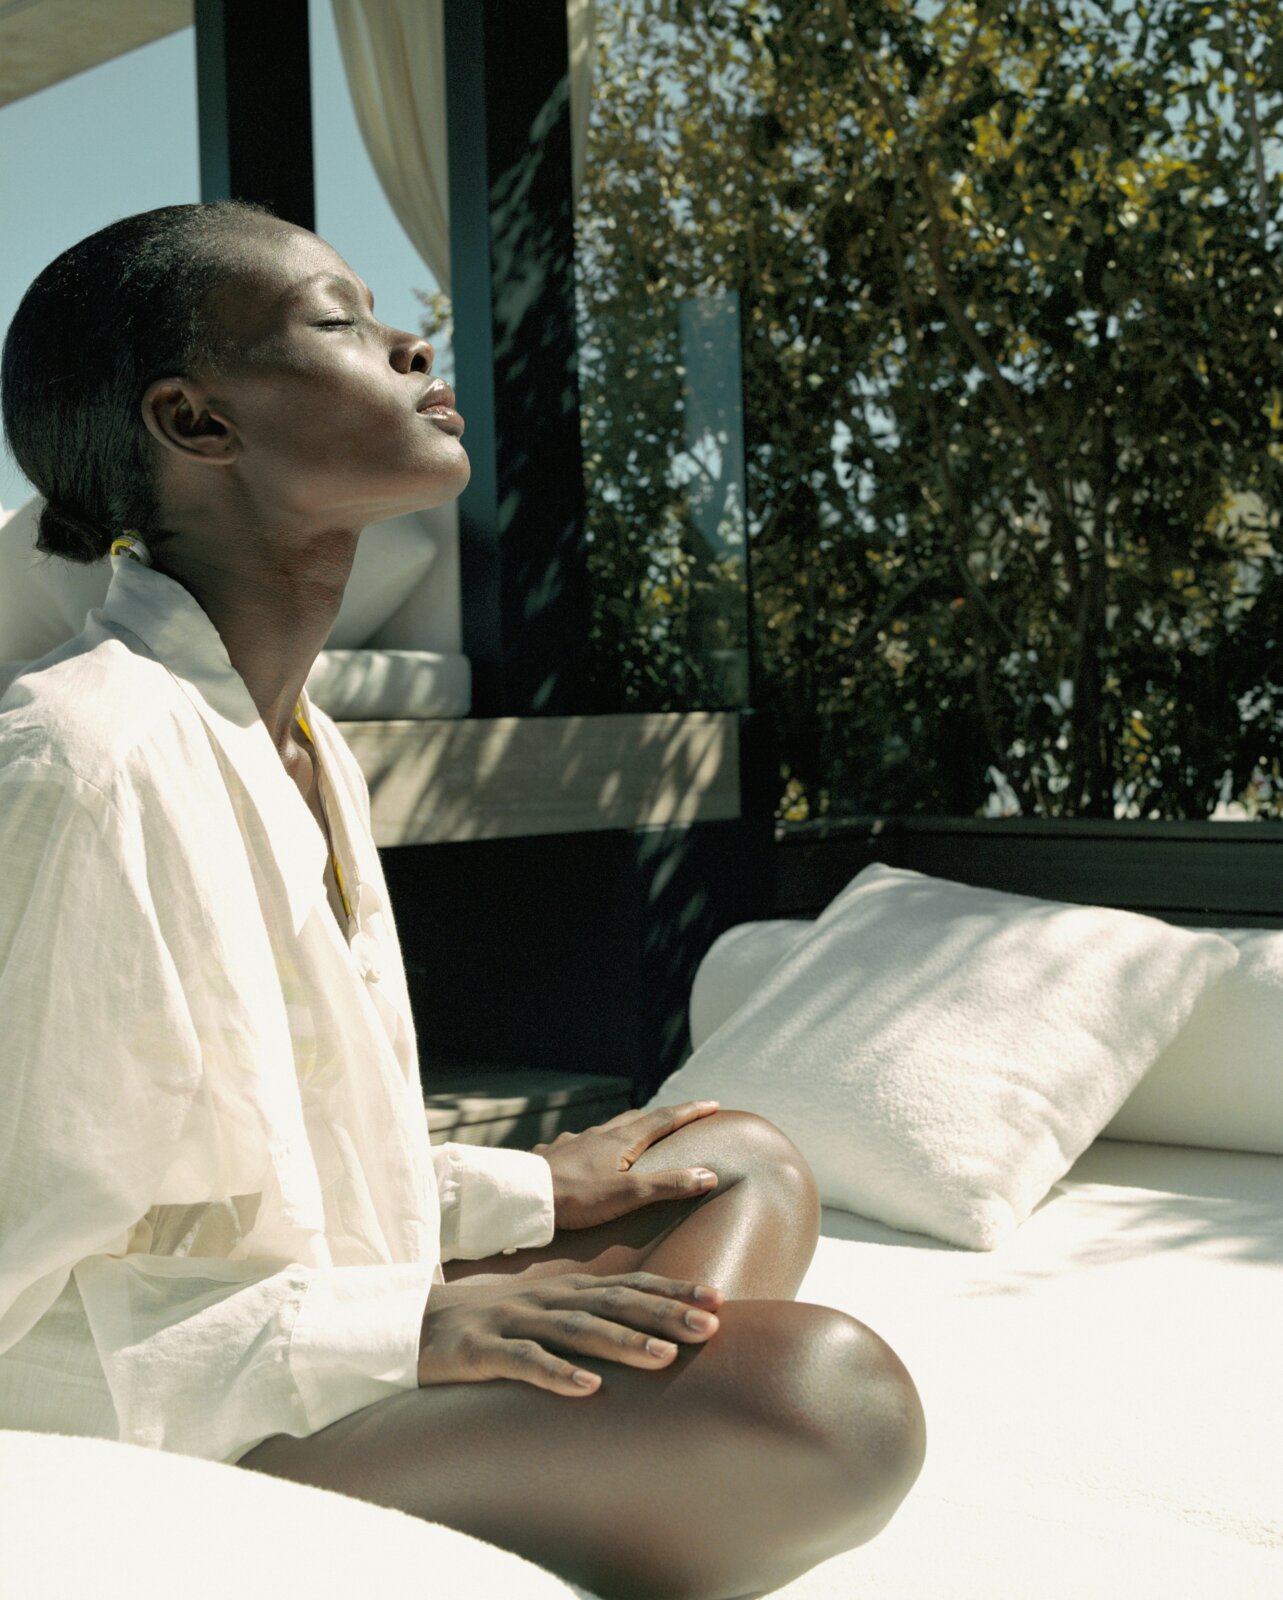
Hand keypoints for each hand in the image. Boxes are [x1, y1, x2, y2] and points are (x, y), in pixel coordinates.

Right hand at [417, 1271, 723, 1394]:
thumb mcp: (544, 1318)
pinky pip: (524, 1362)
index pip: (629, 1286)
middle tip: (712, 1327)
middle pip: (614, 1303)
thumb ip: (589, 1321)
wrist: (411, 1325)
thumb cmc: (491, 1327)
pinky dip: (557, 1374)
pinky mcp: (483, 1349)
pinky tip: (588, 1388)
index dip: (673, 1293)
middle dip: (665, 1314)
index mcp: (565, 1291)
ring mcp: (514, 1321)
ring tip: (666, 1358)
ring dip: (624, 1342)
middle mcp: (546, 1299)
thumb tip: (647, 1338)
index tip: (719, 1302)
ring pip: (577, 1329)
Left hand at [534, 1101, 721, 1229]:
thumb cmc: (577, 1197)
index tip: (713, 1104)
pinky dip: (590, 1147)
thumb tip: (709, 1174)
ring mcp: (573, 1142)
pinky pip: (576, 1145)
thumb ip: (668, 1185)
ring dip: (624, 1131)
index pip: (664, 1119)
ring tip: (631, 1138)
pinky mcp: (553, 1155)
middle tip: (676, 1119)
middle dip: (660, 1118)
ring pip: (605, 1130)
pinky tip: (582, 1157)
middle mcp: (598, 1134)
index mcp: (621, 1140)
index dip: (690, 1112)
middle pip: (636, 1119)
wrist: (524, 1196)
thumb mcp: (629, 1195)